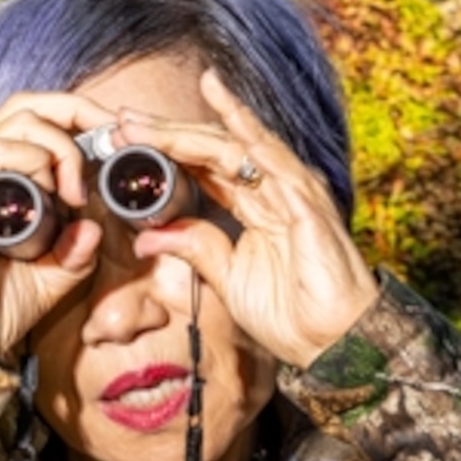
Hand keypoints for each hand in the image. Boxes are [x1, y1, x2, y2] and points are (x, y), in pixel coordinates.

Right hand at [0, 89, 122, 373]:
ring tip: (78, 193)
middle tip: (113, 146)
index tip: (119, 140)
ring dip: (61, 148)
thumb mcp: (53, 277)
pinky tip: (55, 197)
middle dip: (79, 114)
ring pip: (17, 123)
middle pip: (27, 105)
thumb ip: (77, 251)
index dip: (81, 117)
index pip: (36, 119)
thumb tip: (97, 225)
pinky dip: (32, 163)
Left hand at [119, 69, 377, 369]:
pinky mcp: (310, 206)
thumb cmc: (292, 314)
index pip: (204, 166)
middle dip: (169, 132)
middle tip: (125, 117)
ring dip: (195, 131)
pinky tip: (229, 119)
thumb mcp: (228, 278)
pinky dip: (253, 139)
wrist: (334, 343)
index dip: (166, 150)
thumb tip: (145, 238)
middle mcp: (273, 189)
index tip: (125, 138)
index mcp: (254, 205)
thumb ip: (195, 248)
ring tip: (154, 118)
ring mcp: (293, 192)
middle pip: (214, 149)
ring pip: (240, 147)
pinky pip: (279, 165)